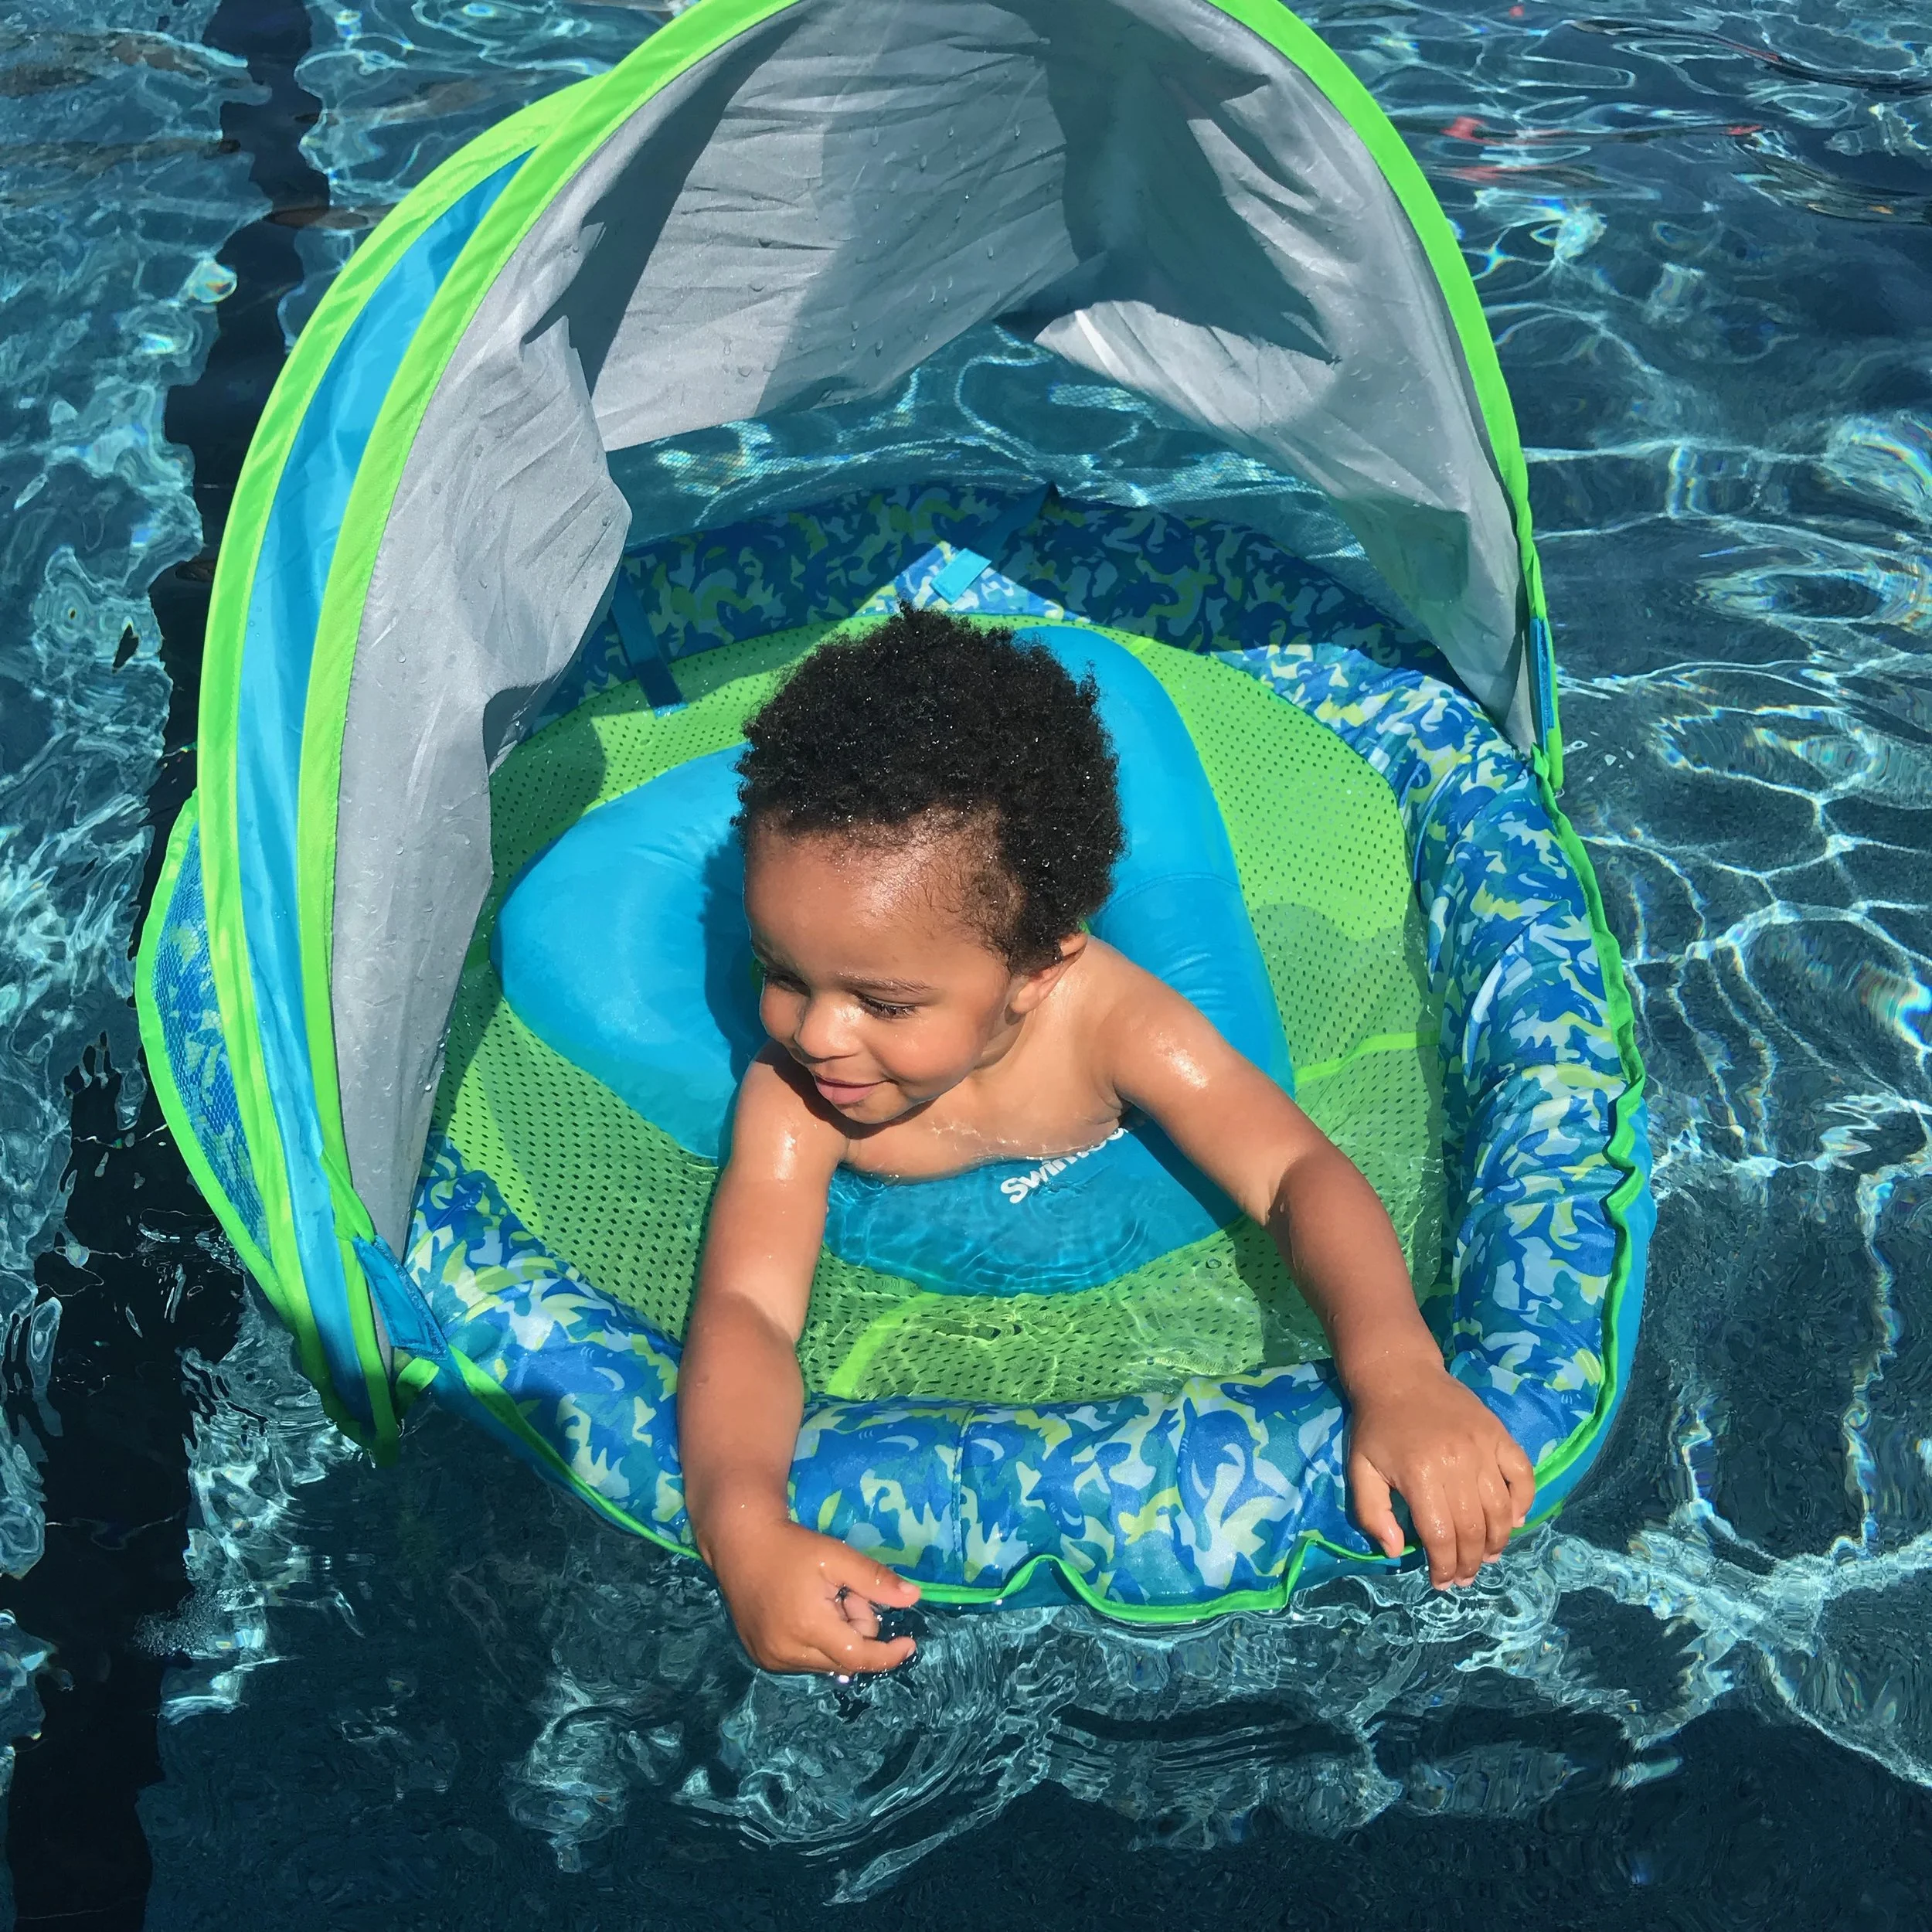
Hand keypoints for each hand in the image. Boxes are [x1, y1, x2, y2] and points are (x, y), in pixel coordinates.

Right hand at [709, 1517, 920, 1673]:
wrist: (740, 1544)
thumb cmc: (791, 1546)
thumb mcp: (836, 1556)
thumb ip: (875, 1579)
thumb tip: (914, 1598)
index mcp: (808, 1627)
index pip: (859, 1657)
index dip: (888, 1654)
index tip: (910, 1643)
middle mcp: (787, 1652)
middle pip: (845, 1659)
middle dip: (858, 1630)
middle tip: (845, 1593)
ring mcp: (772, 1658)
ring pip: (827, 1662)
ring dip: (837, 1636)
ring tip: (823, 1599)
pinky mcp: (762, 1657)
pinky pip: (805, 1660)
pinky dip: (816, 1641)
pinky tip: (805, 1612)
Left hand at [1346, 1369, 1534, 1586]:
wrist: (1399, 1374)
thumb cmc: (1377, 1426)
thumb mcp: (1360, 1469)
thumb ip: (1372, 1513)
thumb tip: (1396, 1552)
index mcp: (1420, 1475)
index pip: (1441, 1535)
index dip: (1443, 1566)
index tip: (1442, 1582)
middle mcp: (1457, 1464)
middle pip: (1473, 1529)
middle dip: (1471, 1562)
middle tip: (1466, 1577)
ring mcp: (1483, 1448)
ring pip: (1500, 1510)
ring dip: (1498, 1542)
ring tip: (1488, 1558)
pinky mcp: (1499, 1434)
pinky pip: (1522, 1475)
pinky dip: (1524, 1502)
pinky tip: (1514, 1521)